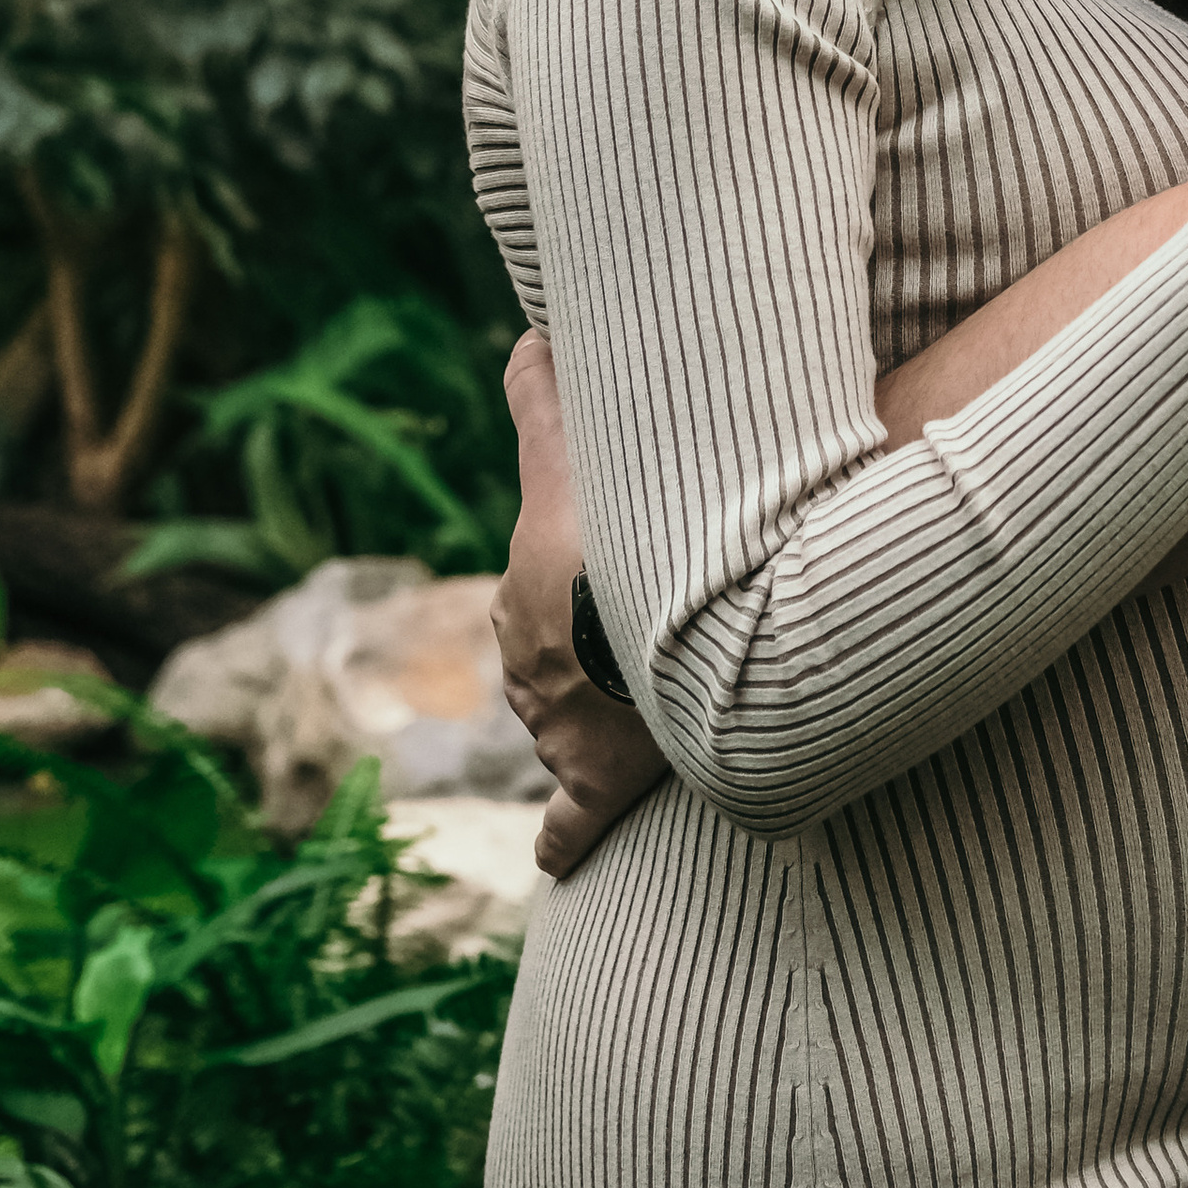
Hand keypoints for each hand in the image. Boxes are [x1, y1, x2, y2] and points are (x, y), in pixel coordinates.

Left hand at [494, 330, 670, 880]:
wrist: (662, 637)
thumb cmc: (625, 540)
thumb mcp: (575, 449)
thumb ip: (547, 393)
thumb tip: (525, 332)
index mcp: (526, 596)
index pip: (537, 590)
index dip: (572, 579)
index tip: (599, 574)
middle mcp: (529, 666)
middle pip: (551, 658)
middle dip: (584, 651)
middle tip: (644, 638)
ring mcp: (558, 729)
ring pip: (566, 726)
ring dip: (600, 721)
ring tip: (654, 714)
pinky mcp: (597, 785)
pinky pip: (573, 820)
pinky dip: (566, 834)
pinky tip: (558, 855)